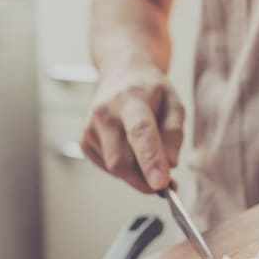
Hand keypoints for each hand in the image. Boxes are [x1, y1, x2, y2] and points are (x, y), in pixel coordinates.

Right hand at [80, 66, 184, 192]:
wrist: (119, 74)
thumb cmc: (150, 91)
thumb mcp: (174, 103)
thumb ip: (174, 134)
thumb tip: (170, 165)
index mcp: (130, 99)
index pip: (140, 132)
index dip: (151, 160)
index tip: (161, 183)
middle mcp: (105, 113)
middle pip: (121, 161)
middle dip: (143, 179)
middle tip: (164, 182)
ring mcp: (90, 128)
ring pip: (115, 169)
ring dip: (135, 172)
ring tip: (146, 154)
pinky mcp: (84, 142)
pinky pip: (108, 168)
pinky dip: (124, 168)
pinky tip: (128, 148)